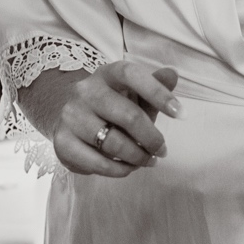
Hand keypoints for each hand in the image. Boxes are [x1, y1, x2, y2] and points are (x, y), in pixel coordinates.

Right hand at [30, 60, 180, 177]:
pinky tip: (129, 167)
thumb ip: (154, 85)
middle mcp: (85, 91)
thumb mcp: (133, 94)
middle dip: (152, 138)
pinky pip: (97, 163)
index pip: (131, 75)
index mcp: (106, 74)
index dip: (158, 92)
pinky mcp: (62, 142)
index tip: (181, 114)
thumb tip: (172, 73)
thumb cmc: (112, 106)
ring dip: (137, 157)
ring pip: (113, 143)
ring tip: (148, 160)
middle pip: (128, 115)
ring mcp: (71, 116)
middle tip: (162, 151)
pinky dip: (120, 169)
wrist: (70, 118)